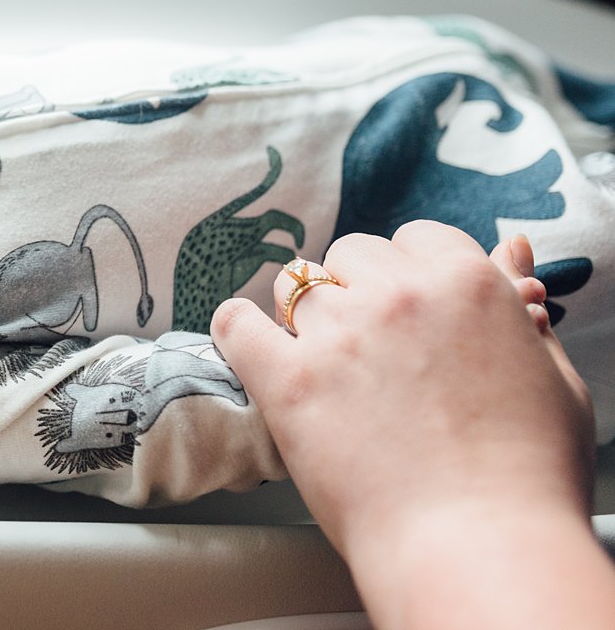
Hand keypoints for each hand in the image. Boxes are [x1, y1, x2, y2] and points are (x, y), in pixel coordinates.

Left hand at [211, 222, 605, 628]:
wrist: (479, 548)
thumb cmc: (526, 477)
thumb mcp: (551, 379)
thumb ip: (516, 306)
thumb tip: (509, 253)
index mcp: (466, 282)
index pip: (415, 240)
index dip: (410, 274)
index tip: (409, 310)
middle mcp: (397, 294)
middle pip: (351, 255)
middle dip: (357, 290)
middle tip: (370, 346)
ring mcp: (338, 334)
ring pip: (294, 283)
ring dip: (304, 312)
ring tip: (321, 358)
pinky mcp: (288, 380)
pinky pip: (237, 324)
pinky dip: (238, 329)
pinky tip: (252, 347)